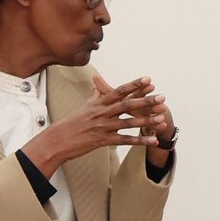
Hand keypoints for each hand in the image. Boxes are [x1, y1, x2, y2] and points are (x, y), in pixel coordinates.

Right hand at [20, 75, 163, 175]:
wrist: (57, 140)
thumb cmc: (71, 123)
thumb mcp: (84, 107)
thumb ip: (95, 96)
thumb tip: (98, 85)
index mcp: (99, 103)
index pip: (119, 91)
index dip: (134, 85)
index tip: (148, 79)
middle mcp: (102, 113)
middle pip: (127, 105)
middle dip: (145, 101)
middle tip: (162, 97)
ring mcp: (103, 127)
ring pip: (128, 123)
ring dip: (146, 121)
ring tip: (162, 119)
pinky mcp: (103, 141)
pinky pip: (124, 141)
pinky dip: (139, 141)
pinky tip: (152, 141)